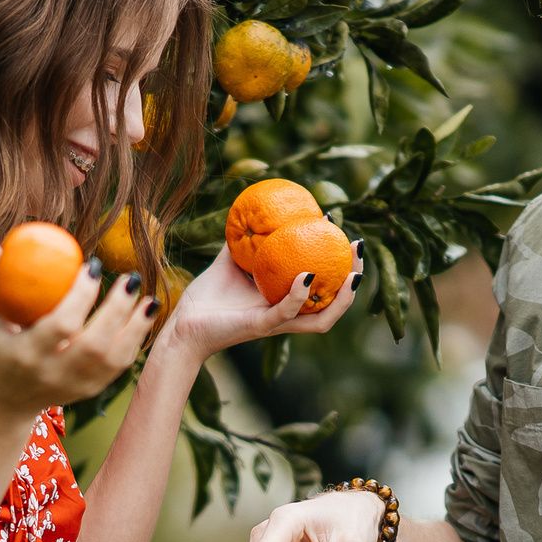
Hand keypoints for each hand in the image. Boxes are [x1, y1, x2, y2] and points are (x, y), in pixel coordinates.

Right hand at [0, 254, 155, 419]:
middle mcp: (53, 375)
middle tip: (131, 277)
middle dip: (118, 310)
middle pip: (95, 345)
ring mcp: (74, 387)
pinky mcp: (90, 391)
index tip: (93, 265)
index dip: (82, 296)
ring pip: (114, 360)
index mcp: (27, 355)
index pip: (61, 326)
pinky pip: (120, 366)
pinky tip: (143, 316)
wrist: (5, 400)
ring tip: (148, 298)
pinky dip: (134, 341)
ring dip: (136, 328)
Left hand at [156, 245, 362, 360]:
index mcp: (283, 302)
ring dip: (342, 299)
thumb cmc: (206, 299)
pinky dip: (299, 296)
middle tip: (358, 250)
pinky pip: (286, 313)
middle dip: (353, 280)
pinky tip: (308, 275)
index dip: (339, 263)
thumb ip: (242, 244)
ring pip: (322, 319)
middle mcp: (286, 315)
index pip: (323, 285)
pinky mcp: (259, 326)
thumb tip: (249, 215)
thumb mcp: (229, 264)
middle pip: (333, 305)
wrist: (182, 324)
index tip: (343, 232)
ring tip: (352, 273)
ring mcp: (275, 324)